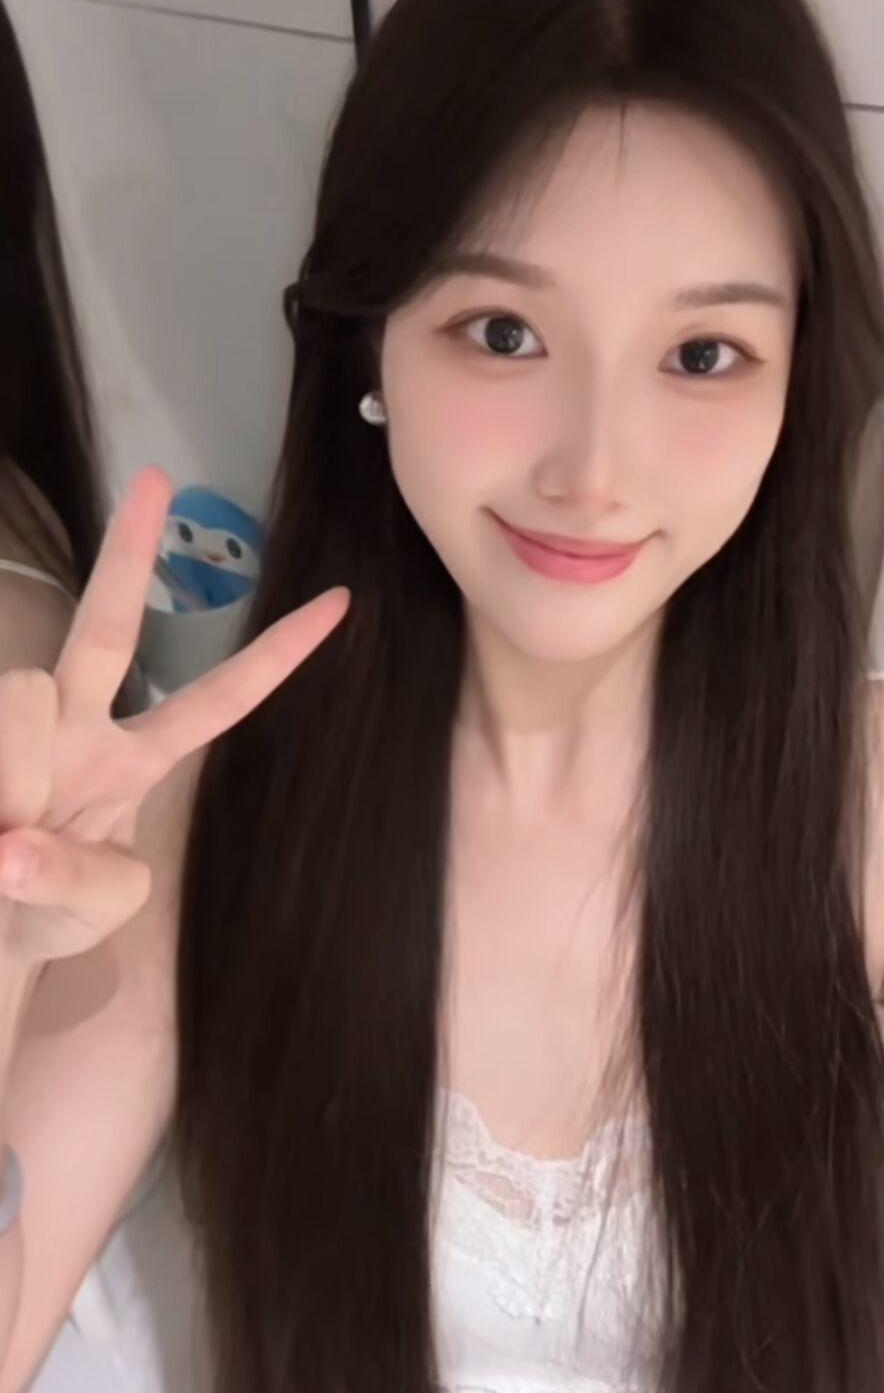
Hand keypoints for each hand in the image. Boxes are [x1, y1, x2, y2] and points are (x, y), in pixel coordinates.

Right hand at [0, 466, 348, 965]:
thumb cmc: (45, 912)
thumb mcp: (94, 909)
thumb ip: (81, 880)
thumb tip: (12, 847)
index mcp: (132, 761)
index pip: (217, 700)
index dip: (277, 656)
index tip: (341, 602)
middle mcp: (77, 727)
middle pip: (106, 630)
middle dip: (130, 553)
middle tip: (157, 480)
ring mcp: (19, 730)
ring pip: (23, 698)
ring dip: (14, 776)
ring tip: (4, 839)